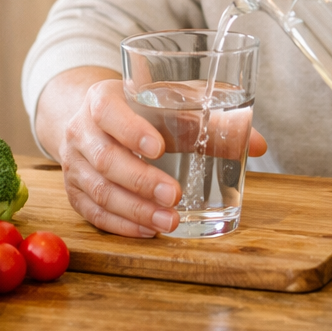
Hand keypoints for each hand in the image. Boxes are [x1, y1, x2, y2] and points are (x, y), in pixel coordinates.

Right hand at [42, 68, 267, 237]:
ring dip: (136, 210)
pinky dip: (122, 225)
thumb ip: (211, 122)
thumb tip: (258, 144)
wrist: (90, 120)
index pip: (109, 112)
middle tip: (175, 196)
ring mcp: (74, 164)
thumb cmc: (140, 110)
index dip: (131, 130)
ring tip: (170, 222)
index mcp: (102, 99)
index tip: (160, 147)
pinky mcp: (75, 192)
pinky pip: (94, 213)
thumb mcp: (170, 104)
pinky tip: (148, 231)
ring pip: (100, 191)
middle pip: (106, 159)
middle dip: (142, 181)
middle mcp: (81, 131)